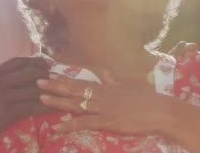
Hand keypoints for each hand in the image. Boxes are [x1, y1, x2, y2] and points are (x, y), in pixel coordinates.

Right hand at [0, 57, 52, 152]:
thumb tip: (8, 82)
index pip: (16, 62)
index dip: (34, 61)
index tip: (47, 62)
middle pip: (29, 72)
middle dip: (47, 73)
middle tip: (60, 77)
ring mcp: (1, 97)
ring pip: (33, 89)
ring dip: (52, 91)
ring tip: (64, 93)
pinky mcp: (5, 113)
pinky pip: (32, 107)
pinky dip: (47, 107)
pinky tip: (56, 109)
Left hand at [38, 73, 173, 135]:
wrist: (160, 110)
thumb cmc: (148, 99)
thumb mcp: (129, 86)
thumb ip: (114, 81)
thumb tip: (105, 72)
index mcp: (107, 87)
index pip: (82, 82)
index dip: (65, 79)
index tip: (51, 75)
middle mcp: (102, 95)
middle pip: (74, 90)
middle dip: (55, 87)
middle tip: (38, 83)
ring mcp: (103, 108)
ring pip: (76, 104)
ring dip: (58, 102)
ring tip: (41, 99)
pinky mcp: (107, 121)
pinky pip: (84, 123)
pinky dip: (70, 125)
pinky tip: (57, 127)